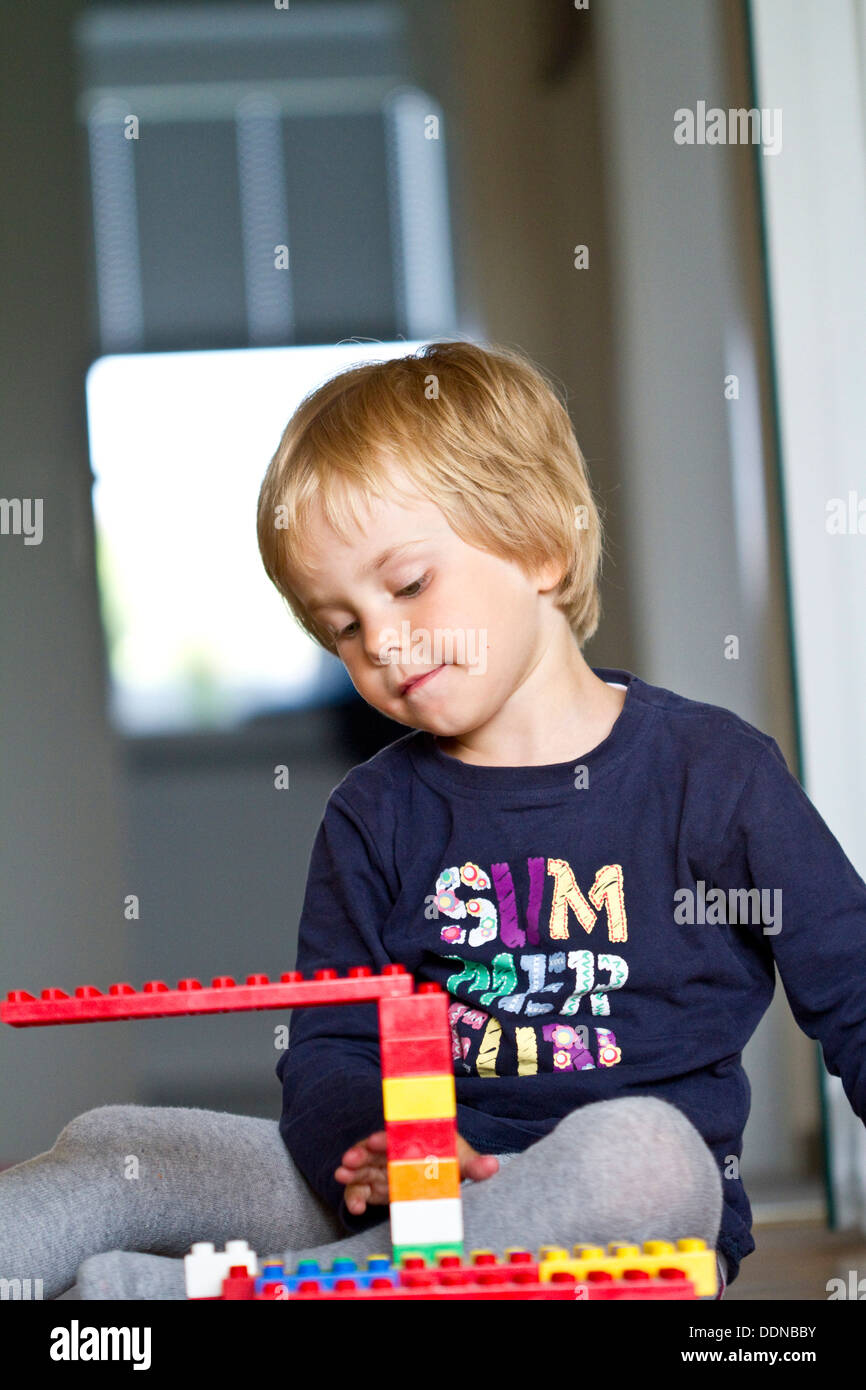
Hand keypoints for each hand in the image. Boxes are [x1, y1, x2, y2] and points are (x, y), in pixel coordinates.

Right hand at [335, 1130, 499, 1216]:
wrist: (442, 1173)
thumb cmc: (450, 1159)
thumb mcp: (461, 1159)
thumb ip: (474, 1164)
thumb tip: (493, 1166)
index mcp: (412, 1138)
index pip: (396, 1135)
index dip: (385, 1139)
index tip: (375, 1142)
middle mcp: (393, 1151)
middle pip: (373, 1150)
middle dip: (361, 1154)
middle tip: (349, 1160)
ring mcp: (383, 1170)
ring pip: (364, 1169)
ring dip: (353, 1173)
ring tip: (342, 1175)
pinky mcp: (377, 1189)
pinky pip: (363, 1191)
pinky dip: (357, 1197)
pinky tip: (356, 1207)